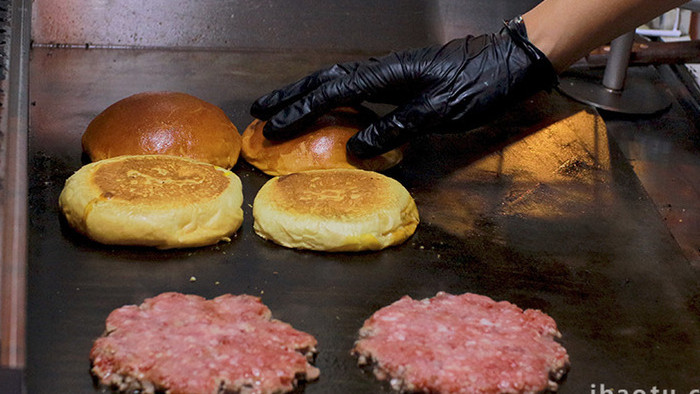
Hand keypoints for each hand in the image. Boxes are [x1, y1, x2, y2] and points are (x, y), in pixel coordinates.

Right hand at [250, 17, 556, 157]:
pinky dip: (334, 98)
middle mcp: (384, 70)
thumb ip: (397, 128)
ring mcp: (393, 73)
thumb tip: (356, 148)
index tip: (271, 128)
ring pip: (338, 80)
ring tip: (284, 106)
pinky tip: (334, 110)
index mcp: (387, 75)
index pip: (332, 94)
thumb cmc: (481, 85)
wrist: (511, 63)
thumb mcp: (440, 112)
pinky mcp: (403, 81)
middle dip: (291, 95)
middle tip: (260, 110)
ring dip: (308, 93)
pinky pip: (356, 88)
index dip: (299, 112)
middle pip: (325, 79)